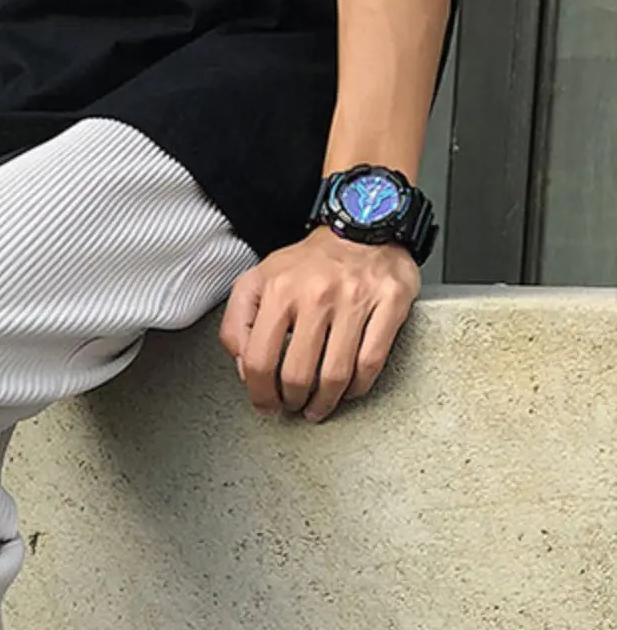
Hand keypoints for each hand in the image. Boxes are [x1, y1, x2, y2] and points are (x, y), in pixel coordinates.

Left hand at [219, 226, 420, 422]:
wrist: (362, 223)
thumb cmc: (310, 261)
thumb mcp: (258, 281)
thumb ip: (238, 324)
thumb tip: (245, 369)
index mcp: (279, 289)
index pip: (260, 360)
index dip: (260, 393)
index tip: (266, 405)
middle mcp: (317, 294)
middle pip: (298, 374)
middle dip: (292, 401)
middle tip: (293, 405)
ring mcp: (356, 299)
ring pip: (336, 375)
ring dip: (325, 402)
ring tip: (318, 406)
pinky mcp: (390, 302)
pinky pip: (372, 361)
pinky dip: (358, 386)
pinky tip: (349, 389)